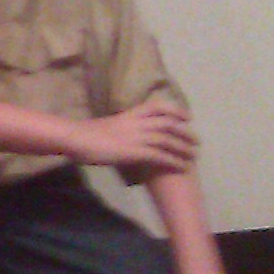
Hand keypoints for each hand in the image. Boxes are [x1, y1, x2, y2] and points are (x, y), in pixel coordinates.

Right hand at [74, 99, 198, 172]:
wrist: (76, 139)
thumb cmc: (86, 134)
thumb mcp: (108, 125)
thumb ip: (122, 127)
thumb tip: (128, 133)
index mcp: (130, 114)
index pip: (158, 106)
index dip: (175, 110)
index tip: (187, 117)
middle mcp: (137, 122)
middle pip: (168, 123)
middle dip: (185, 132)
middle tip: (196, 141)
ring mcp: (136, 137)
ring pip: (167, 139)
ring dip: (183, 148)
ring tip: (194, 156)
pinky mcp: (135, 151)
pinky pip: (160, 156)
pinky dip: (174, 161)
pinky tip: (181, 167)